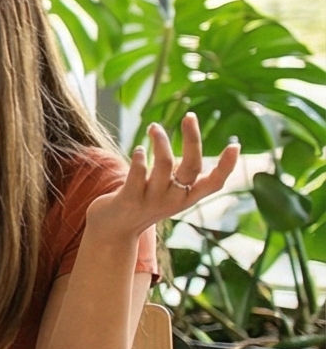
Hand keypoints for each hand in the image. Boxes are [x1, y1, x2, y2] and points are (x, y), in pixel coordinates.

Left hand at [87, 114, 240, 242]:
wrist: (113, 231)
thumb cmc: (143, 203)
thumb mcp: (168, 192)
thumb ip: (181, 174)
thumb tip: (192, 142)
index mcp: (187, 197)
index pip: (215, 183)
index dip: (226, 166)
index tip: (235, 145)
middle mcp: (174, 199)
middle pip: (192, 166)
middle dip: (192, 139)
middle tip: (190, 116)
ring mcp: (152, 200)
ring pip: (164, 165)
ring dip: (161, 142)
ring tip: (154, 127)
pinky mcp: (129, 200)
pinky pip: (137, 176)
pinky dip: (140, 159)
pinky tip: (139, 148)